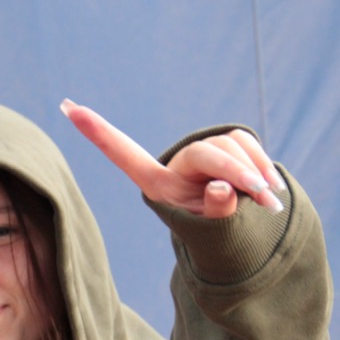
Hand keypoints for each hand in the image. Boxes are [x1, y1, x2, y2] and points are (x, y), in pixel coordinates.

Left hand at [59, 99, 286, 218]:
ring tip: (268, 201)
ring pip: (231, 145)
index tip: (67, 108)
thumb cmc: (212, 232)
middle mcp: (176, 162)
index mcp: (157, 183)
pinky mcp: (227, 144)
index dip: (97, 133)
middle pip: (205, 153)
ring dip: (254, 171)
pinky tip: (272, 188)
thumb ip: (214, 213)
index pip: (123, 154)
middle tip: (260, 195)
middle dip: (236, 172)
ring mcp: (202, 151)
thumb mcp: (210, 231)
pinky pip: (246, 142)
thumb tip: (221, 188)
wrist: (235, 227)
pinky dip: (262, 163)